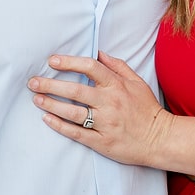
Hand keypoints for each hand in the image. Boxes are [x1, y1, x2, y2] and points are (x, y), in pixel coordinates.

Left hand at [28, 51, 173, 167]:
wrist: (160, 139)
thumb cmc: (147, 109)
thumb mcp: (138, 83)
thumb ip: (118, 67)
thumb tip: (100, 53)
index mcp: (118, 86)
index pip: (91, 68)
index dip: (69, 62)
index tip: (52, 61)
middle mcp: (110, 103)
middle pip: (75, 90)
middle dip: (51, 84)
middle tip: (33, 82)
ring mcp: (105, 123)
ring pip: (73, 112)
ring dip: (52, 104)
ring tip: (36, 99)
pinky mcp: (102, 141)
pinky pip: (76, 133)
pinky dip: (60, 126)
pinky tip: (47, 119)